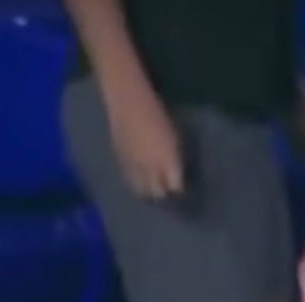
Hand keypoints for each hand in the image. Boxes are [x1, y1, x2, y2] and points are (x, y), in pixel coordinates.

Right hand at [107, 83, 182, 197]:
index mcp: (168, 159)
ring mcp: (135, 167)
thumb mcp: (174, 137)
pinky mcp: (122, 164)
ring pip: (143, 191)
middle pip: (159, 194)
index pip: (176, 187)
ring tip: (154, 191)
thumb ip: (175, 160)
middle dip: (164, 195)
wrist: (128, 102)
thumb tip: (177, 177)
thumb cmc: (156, 114)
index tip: (182, 190)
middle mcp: (151, 167)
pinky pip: (131, 182)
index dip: (179, 190)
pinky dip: (137, 185)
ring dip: (150, 193)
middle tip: (168, 192)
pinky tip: (140, 183)